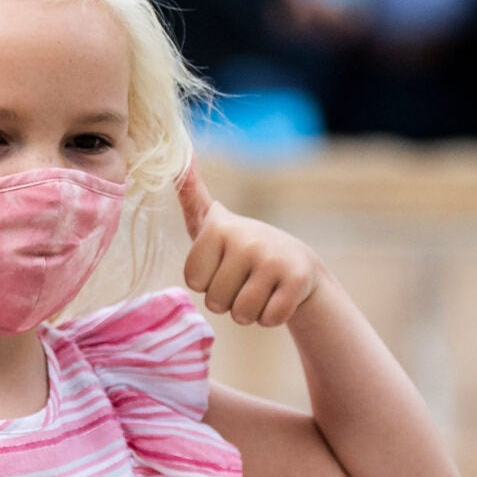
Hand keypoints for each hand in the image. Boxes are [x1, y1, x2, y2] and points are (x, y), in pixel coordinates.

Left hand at [177, 164, 330, 327]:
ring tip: (262, 288)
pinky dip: (272, 317)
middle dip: (229, 299)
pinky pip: (268, 320)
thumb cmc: (244, 249)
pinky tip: (280, 297)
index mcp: (219, 227)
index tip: (224, 264)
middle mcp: (246, 239)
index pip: (193, 282)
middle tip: (246, 279)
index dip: (208, 281)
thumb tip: (177, 157)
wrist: (299, 264)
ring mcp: (274, 259)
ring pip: (241, 314)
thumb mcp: (214, 223)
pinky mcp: (298, 280)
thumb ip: (190, 195)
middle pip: (215, 301)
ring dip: (250, 311)